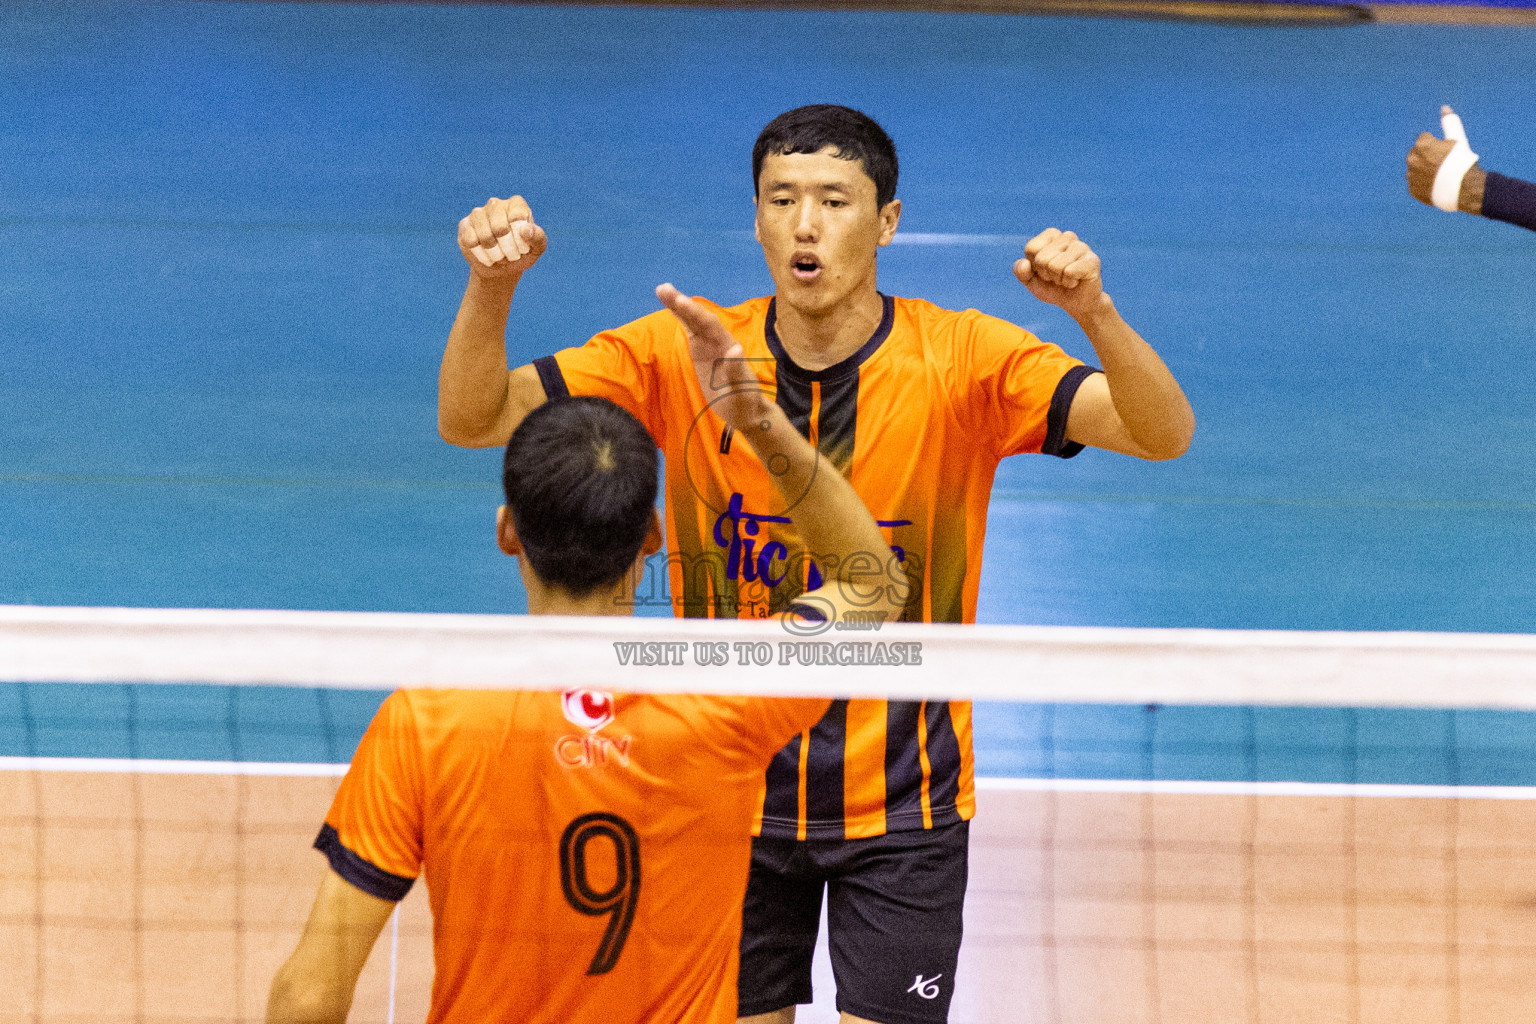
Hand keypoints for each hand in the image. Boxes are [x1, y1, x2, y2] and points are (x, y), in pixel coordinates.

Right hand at [457, 195, 547, 278]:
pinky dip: (481, 255)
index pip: (517, 217)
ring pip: (484, 236)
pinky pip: (471, 242)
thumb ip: (538, 237)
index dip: (520, 238)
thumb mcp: (536, 249)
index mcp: (516, 204)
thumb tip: (526, 230)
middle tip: (511, 256)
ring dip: (495, 254)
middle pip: (500, 228)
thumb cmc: (522, 253)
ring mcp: (478, 213)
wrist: (502, 267)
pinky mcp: (465, 225)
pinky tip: (487, 257)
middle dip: (507, 249)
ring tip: (500, 256)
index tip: (523, 248)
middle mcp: (495, 204)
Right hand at [655, 284, 770, 429]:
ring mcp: (709, 344)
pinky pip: (690, 330)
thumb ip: (737, 370)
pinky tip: (671, 306)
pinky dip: (680, 317)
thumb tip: (734, 349)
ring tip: (662, 290)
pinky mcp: (701, 351)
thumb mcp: (742, 390)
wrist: (745, 410)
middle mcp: (718, 340)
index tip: (680, 301)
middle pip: (699, 318)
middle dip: (682, 303)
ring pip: (692, 321)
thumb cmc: (745, 400)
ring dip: (678, 305)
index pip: (710, 326)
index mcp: (728, 346)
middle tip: (663, 289)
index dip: (695, 313)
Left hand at [1013, 229, 1107, 319]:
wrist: (1076, 303)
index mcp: (1052, 236)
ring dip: (1058, 279)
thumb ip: (1020, 271)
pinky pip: (1069, 272)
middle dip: (1047, 274)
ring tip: (1067, 279)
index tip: (1044, 270)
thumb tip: (1025, 263)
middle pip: (1042, 259)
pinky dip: (1069, 283)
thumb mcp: (1030, 281)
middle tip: (1057, 277)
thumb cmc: (1053, 287)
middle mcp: (1068, 237)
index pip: (1031, 248)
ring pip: (1055, 266)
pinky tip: (1076, 281)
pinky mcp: (1092, 260)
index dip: (1034, 266)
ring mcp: (1082, 247)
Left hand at [1406, 106, 1484, 212]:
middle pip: (1418, 153)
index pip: (1424, 139)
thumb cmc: (1462, 161)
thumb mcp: (1458, 139)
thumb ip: (1450, 122)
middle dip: (1427, 156)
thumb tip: (1444, 107)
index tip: (1446, 152)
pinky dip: (1424, 183)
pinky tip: (1436, 184)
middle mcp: (1412, 159)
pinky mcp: (1412, 189)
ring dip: (1424, 170)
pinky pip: (1416, 183)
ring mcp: (1411, 176)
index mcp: (1421, 144)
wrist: (1464, 188)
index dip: (1437, 145)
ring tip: (1440, 174)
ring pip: (1416, 169)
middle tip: (1444, 164)